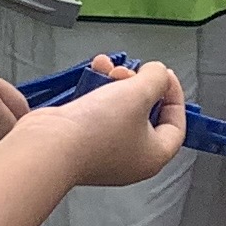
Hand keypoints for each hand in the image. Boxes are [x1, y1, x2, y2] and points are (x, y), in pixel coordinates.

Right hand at [37, 56, 186, 187]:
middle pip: (147, 114)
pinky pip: (98, 110)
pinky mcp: (82, 140)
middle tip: (130, 72)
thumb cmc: (97, 129)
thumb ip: (156, 79)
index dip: (175, 96)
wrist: (48, 144)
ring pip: (120, 109)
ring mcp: (105, 151)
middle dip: (139, 85)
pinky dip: (98, 89)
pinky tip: (95, 70)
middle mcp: (130, 158)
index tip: (165, 75)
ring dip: (116, 82)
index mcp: (153, 156)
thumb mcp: (138, 94)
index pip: (176, 126)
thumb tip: (158, 74)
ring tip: (109, 67)